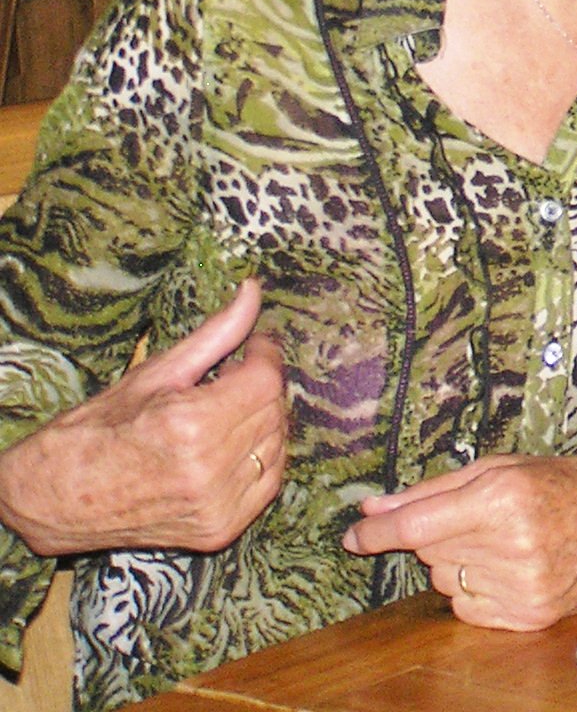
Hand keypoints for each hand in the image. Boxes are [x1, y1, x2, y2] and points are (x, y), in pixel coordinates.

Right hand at [0, 278, 284, 556]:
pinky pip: (268, 484)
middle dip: (260, 387)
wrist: (56, 499)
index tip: (254, 346)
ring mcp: (216, 506)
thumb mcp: (155, 373)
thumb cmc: (99, 428)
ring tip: (224, 414)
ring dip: (261, 423)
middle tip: (230, 380)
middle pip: (273, 411)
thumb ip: (215, 334)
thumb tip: (253, 290)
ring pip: (276, 445)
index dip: (265, 355)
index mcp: (190, 425)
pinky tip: (230, 447)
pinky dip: (260, 460)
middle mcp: (208, 470)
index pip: (266, 379)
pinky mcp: (219, 530)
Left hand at [342, 452, 576, 629]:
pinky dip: (477, 589)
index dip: (376, 532)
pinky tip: (512, 567)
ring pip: (445, 581)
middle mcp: (512, 546)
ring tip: (505, 540)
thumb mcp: (502, 467)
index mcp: (504, 499)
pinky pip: (467, 608)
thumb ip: (433, 490)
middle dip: (440, 533)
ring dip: (460, 562)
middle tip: (480, 517)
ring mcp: (523, 586)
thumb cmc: (566, 481)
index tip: (353, 534)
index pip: (416, 526)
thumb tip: (371, 510)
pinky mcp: (530, 615)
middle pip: (430, 552)